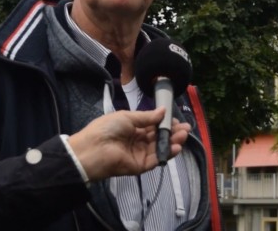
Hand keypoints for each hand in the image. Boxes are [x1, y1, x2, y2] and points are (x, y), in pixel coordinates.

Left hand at [68, 108, 190, 180]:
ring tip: (183, 135)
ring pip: (159, 148)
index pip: (152, 125)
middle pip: (158, 137)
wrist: (92, 149)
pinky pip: (156, 159)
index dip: (164, 122)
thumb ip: (147, 117)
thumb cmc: (106, 128)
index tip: (176, 119)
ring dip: (172, 141)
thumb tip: (163, 111)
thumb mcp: (127, 117)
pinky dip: (167, 154)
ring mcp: (139, 154)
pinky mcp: (140, 166)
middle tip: (185, 128)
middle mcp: (137, 140)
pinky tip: (177, 146)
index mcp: (132, 127)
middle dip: (172, 132)